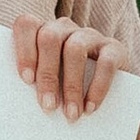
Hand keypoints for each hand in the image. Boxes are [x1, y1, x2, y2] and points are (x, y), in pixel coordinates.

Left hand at [12, 15, 130, 118]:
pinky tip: (90, 107)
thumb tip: (25, 107)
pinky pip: (106, 63)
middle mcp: (65, 28)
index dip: (24, 50)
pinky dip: (98, 87)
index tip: (27, 80)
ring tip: (71, 114)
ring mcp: (90, 35)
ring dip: (71, 85)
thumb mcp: (48, 82)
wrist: (110, 91)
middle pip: (50, 38)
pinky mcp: (115, 48)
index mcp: (42, 32)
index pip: (27, 25)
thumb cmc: (64, 88)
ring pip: (76, 49)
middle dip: (47, 74)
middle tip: (48, 106)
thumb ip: (35, 85)